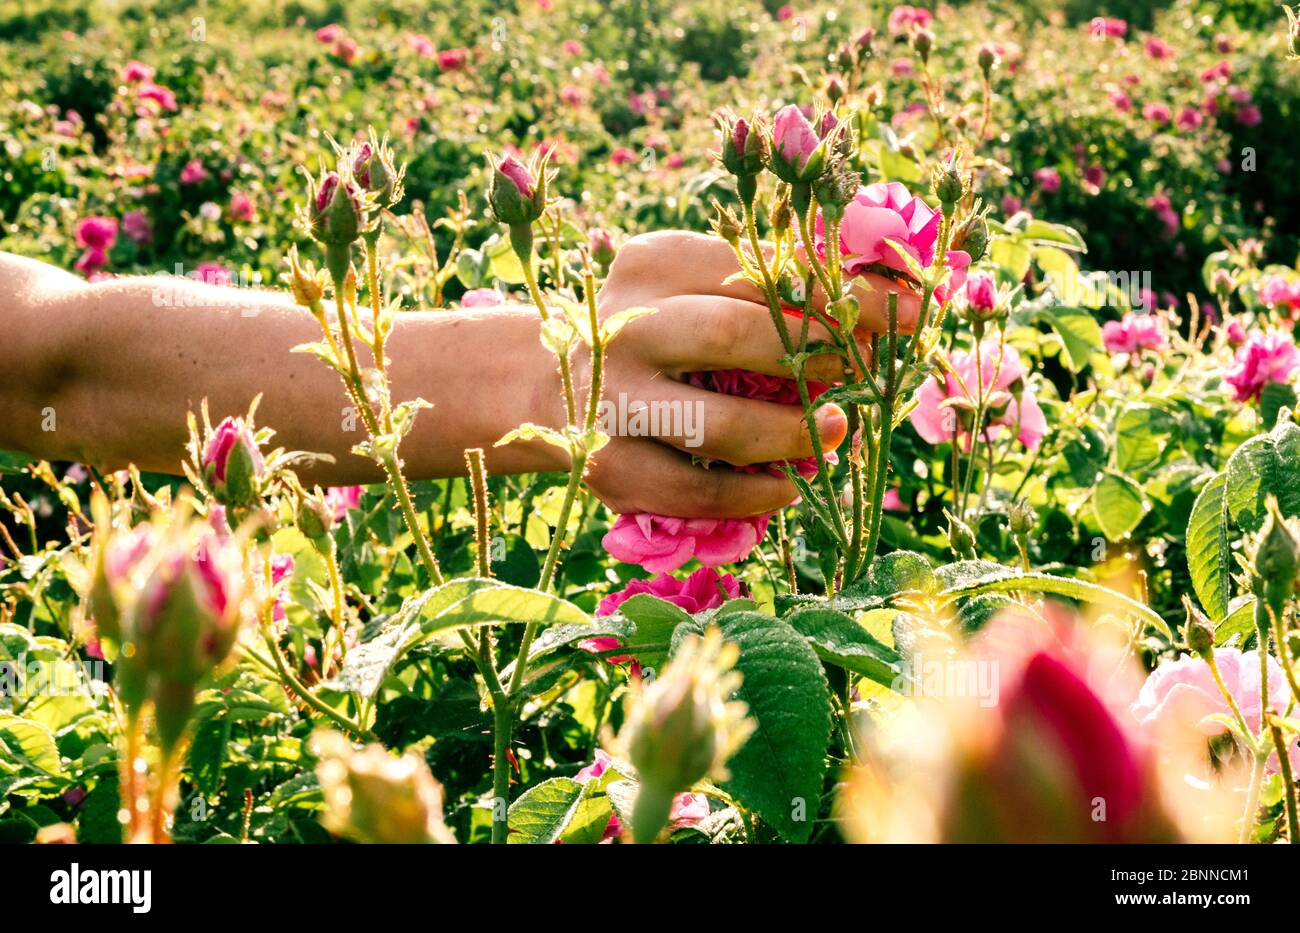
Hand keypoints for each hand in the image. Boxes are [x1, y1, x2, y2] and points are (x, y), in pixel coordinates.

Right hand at [551, 230, 920, 517]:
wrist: (544, 385)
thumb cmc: (654, 333)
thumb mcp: (696, 289)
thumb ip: (772, 289)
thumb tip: (892, 299)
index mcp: (654, 264)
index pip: (762, 270)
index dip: (845, 294)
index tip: (913, 310)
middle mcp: (623, 325)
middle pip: (737, 334)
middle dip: (818, 356)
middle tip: (859, 372)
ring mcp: (611, 401)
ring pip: (718, 424)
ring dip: (794, 433)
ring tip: (836, 432)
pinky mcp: (609, 467)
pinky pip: (697, 488)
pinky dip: (754, 492)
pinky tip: (787, 485)